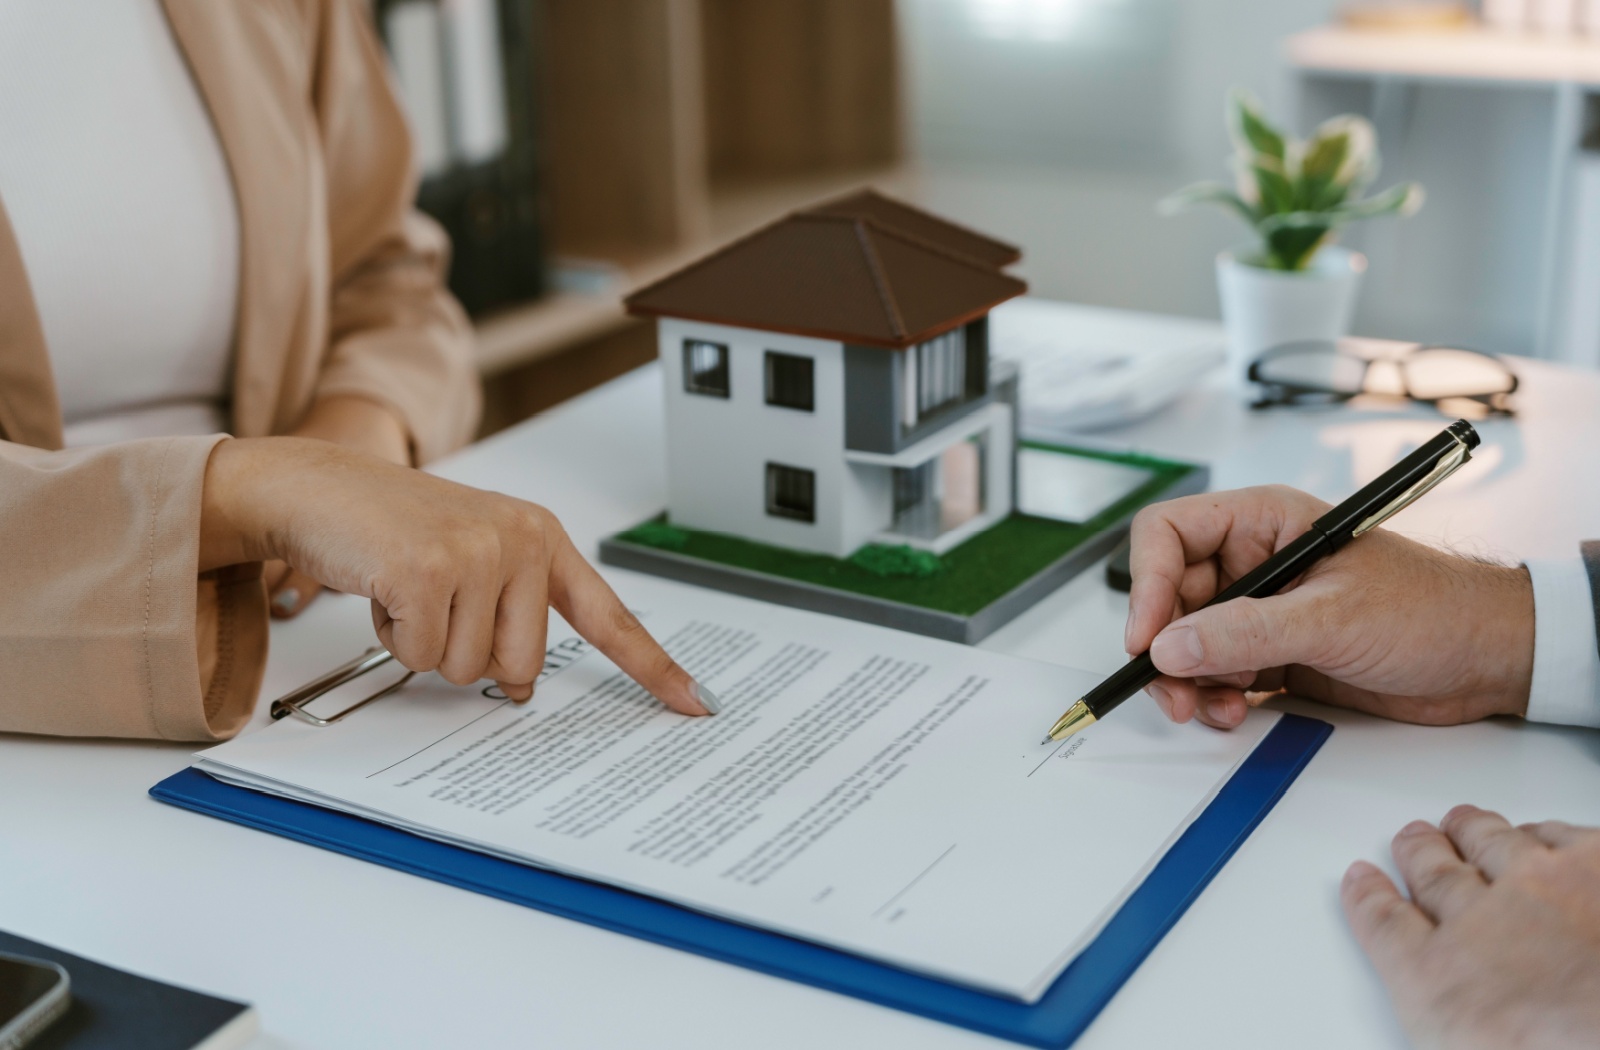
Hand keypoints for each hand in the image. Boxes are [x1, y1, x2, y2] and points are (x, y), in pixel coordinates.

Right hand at [201, 437, 715, 712]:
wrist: (319, 488)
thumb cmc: (392, 529)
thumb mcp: (472, 559)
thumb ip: (511, 612)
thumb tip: (525, 685)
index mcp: (541, 538)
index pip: (608, 616)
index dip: (653, 667)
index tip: (697, 703)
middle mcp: (521, 539)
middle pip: (521, 666)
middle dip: (468, 654)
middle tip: (437, 603)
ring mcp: (477, 552)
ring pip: (467, 668)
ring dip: (426, 644)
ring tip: (407, 588)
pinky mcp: (427, 570)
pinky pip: (421, 655)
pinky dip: (394, 637)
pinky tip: (384, 588)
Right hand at [1124, 485, 1532, 729]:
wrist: (1486, 658)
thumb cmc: (1432, 609)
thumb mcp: (1333, 617)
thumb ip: (1246, 632)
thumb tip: (1171, 647)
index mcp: (1262, 523)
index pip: (1167, 535)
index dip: (1146, 584)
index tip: (1147, 638)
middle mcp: (1252, 562)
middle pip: (1167, 597)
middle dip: (1163, 647)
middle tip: (1172, 691)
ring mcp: (1259, 610)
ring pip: (1185, 643)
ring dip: (1186, 681)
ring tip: (1213, 709)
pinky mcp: (1270, 654)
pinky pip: (1214, 675)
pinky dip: (1212, 698)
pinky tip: (1234, 712)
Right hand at [1342, 806, 1599, 1048]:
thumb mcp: (1461, 1041)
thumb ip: (1450, 1014)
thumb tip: (1458, 1017)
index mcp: (1436, 977)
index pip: (1386, 923)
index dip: (1371, 898)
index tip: (1363, 881)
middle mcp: (1479, 919)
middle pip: (1437, 872)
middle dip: (1422, 851)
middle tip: (1416, 837)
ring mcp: (1543, 888)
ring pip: (1496, 844)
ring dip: (1476, 830)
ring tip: (1468, 822)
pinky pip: (1570, 838)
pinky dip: (1549, 833)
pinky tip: (1546, 832)